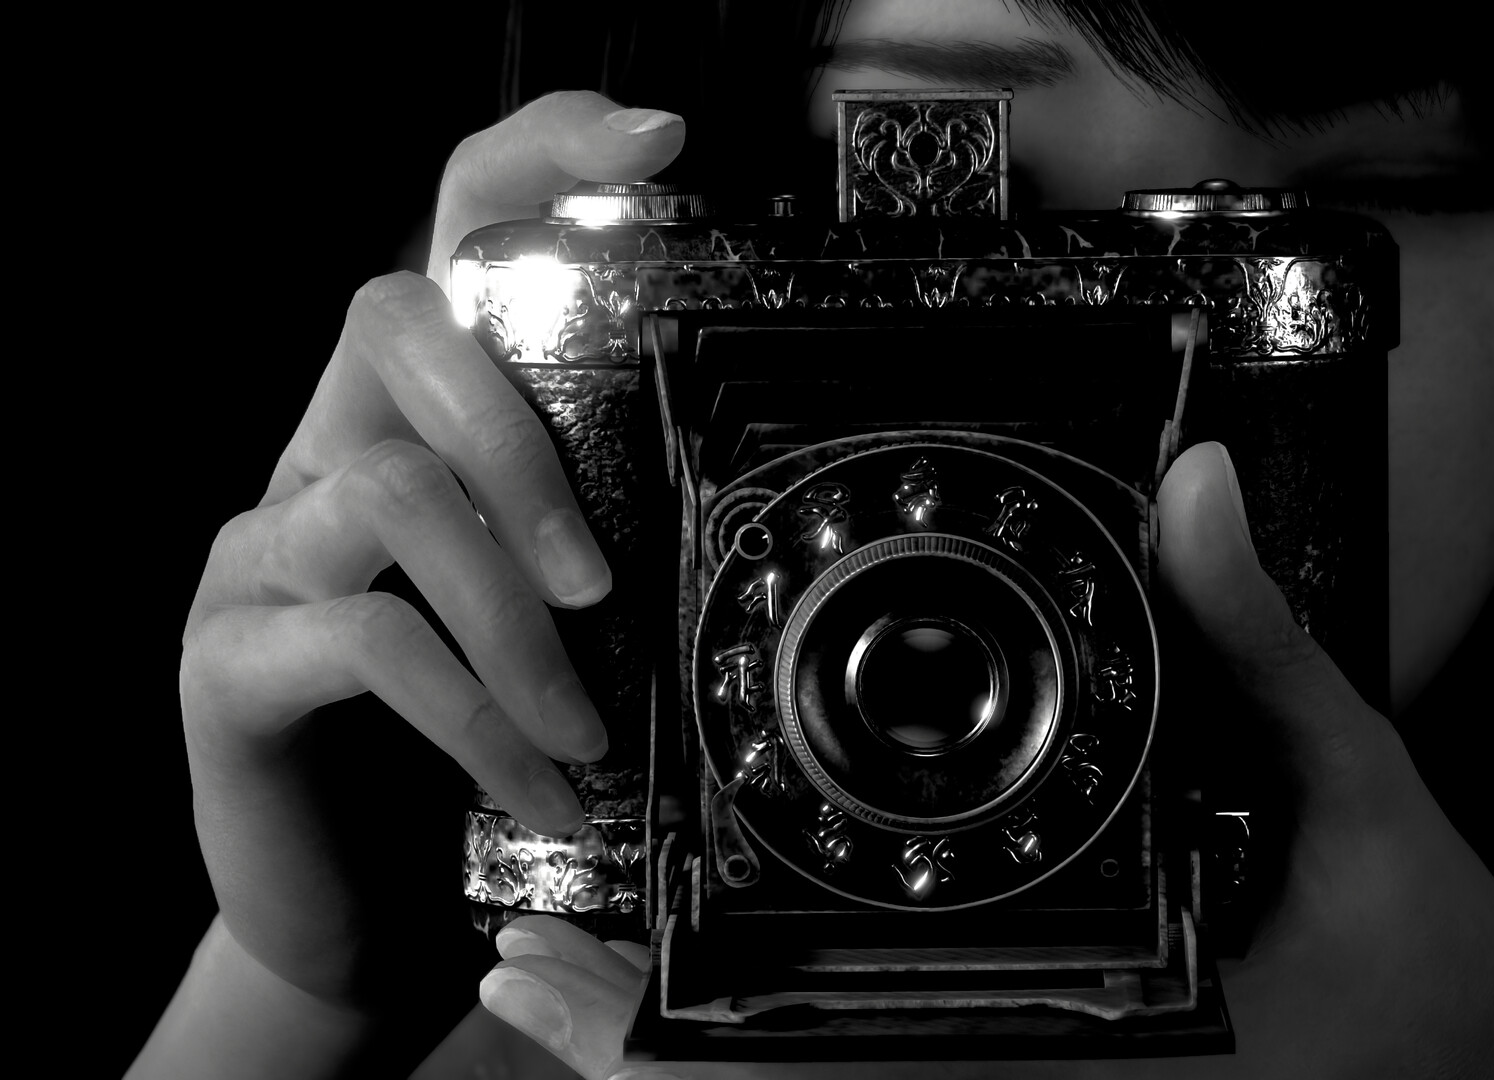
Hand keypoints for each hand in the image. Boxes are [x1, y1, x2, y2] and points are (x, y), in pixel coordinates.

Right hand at [175, 91, 684, 1006]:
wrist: (364, 907)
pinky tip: (541, 791)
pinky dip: (475, 716)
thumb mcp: (557, 622)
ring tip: (588, 732)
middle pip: (395, 324)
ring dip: (514, 621)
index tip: (664, 139)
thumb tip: (737, 492)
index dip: (543, 156)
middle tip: (604, 584)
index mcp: (416, 421)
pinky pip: (364, 638)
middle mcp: (321, 451)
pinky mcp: (229, 658)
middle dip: (521, 439)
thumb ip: (602, 532)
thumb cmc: (484, 743)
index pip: (454, 231)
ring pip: (388, 491)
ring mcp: (261, 548)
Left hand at [471, 443, 1493, 1078]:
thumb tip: (1190, 491)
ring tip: (573, 996)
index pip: (870, 1062)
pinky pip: (917, 1072)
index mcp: (1122, 1047)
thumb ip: (1259, 645)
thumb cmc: (1439, 970)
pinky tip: (732, 1005)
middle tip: (526, 978)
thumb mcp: (1360, 795)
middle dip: (655, 1053)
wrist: (1489, 1069)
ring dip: (709, 1055)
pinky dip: (805, 1048)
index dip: (693, 1041)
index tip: (560, 973)